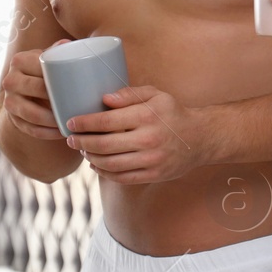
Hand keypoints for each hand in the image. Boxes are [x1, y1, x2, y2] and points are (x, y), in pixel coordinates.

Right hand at [0, 42, 69, 140]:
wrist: (23, 87)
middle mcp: (10, 80)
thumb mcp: (47, 57)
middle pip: (36, 90)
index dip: (58, 78)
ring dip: (53, 121)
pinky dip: (47, 133)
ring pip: (32, 114)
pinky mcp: (12, 119)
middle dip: (57, 99)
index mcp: (19, 60)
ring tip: (71, 122)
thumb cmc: (43, 70)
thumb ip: (57, 51)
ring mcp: (9, 101)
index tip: (78, 86)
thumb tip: (67, 44)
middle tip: (78, 104)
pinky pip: (30, 129)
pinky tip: (61, 133)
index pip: (40, 69)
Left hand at [62, 85, 205, 183]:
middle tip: (70, 139)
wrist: (201, 138)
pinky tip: (96, 165)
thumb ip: (130, 94)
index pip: (106, 120)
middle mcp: (149, 139)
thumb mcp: (156, 95)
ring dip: (91, 158)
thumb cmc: (173, 113)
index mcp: (147, 116)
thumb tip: (104, 99)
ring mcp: (152, 160)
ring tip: (82, 150)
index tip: (71, 122)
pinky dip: (104, 173)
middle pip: (104, 145)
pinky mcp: (153, 175)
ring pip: (110, 164)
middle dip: (81, 142)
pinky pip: (122, 177)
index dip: (84, 123)